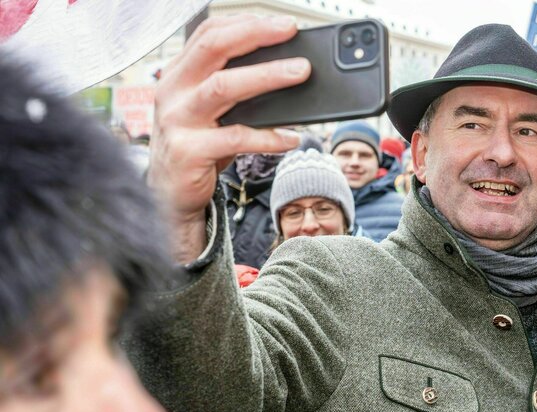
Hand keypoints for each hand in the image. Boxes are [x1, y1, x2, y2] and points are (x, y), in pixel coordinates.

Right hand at [148, 14, 310, 262]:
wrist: (168, 195)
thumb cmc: (197, 147)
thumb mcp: (209, 111)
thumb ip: (234, 88)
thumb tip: (284, 70)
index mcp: (178, 74)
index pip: (209, 34)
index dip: (245, 23)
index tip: (281, 23)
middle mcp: (173, 91)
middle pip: (215, 49)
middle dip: (256, 35)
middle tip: (290, 33)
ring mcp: (178, 120)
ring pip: (224, 87)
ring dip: (267, 76)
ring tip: (300, 72)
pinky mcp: (189, 151)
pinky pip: (237, 137)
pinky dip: (269, 136)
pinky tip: (291, 137)